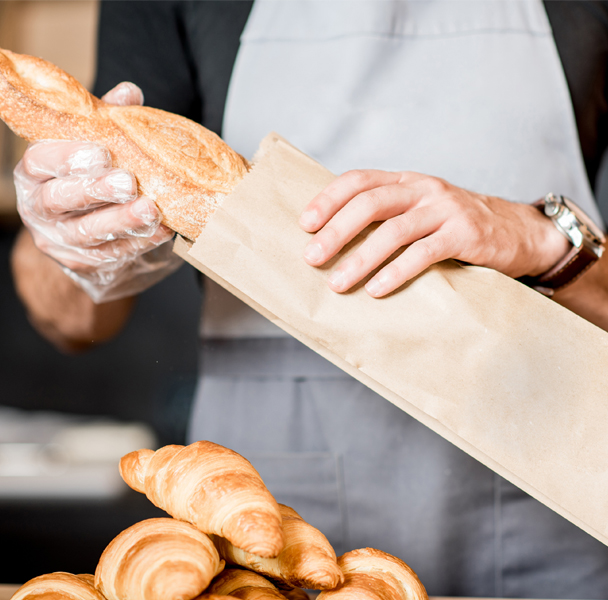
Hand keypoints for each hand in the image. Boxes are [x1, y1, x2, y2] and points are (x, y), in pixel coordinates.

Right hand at [14, 82, 181, 302]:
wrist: (86, 235)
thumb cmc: (90, 180)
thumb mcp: (94, 149)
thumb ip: (107, 123)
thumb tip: (130, 93)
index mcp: (35, 174)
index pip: (41, 162)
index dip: (69, 158)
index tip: (102, 152)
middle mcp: (39, 209)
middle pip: (61, 199)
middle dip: (96, 190)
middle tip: (129, 183)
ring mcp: (59, 240)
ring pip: (88, 232)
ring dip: (123, 221)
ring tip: (152, 210)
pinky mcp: (83, 263)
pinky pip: (111, 254)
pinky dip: (139, 242)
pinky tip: (162, 230)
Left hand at [300, 170, 570, 296]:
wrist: (519, 232)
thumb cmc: (457, 226)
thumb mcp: (421, 211)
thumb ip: (388, 216)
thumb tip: (335, 240)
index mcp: (406, 181)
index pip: (359, 180)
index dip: (328, 199)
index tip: (304, 223)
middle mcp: (423, 189)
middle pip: (370, 203)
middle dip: (336, 231)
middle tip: (312, 258)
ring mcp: (446, 210)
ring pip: (394, 230)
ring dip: (361, 258)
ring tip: (338, 282)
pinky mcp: (465, 234)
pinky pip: (424, 253)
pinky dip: (397, 272)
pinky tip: (377, 290)